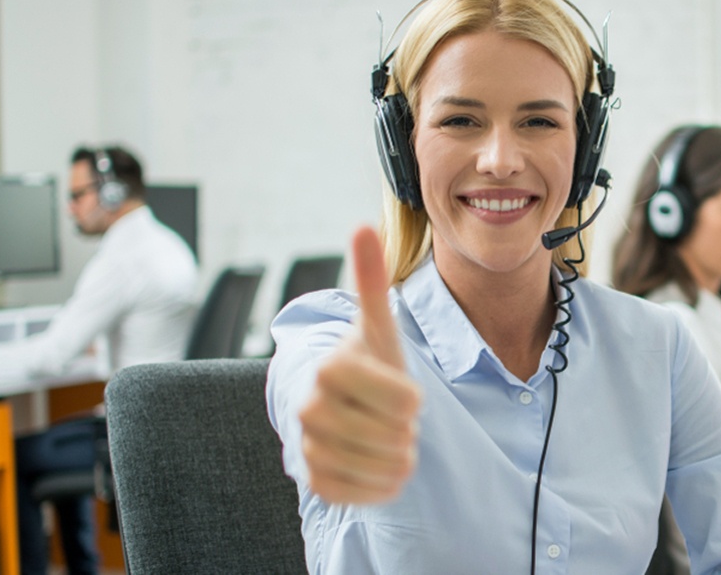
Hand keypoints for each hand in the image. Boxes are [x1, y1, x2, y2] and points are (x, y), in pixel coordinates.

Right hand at [298, 226, 421, 503]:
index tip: (398, 388)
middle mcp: (309, 408)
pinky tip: (376, 462)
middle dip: (405, 426)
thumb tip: (362, 227)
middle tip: (389, 414)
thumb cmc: (366, 363)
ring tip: (385, 434)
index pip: (406, 401)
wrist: (337, 405)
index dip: (413, 398)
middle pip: (398, 435)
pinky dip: (383, 483)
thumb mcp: (378, 325)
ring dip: (399, 454)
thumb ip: (372, 281)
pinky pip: (368, 493)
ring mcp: (307, 448)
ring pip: (386, 467)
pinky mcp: (313, 482)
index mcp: (331, 368)